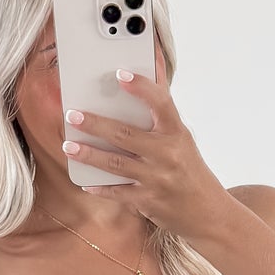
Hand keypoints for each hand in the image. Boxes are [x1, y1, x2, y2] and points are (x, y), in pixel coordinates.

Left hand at [61, 68, 228, 239]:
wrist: (205, 211)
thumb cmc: (188, 167)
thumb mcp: (180, 136)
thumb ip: (162, 108)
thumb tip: (152, 63)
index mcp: (176, 132)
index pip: (160, 103)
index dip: (141, 87)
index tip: (120, 75)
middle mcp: (167, 154)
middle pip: (125, 135)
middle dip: (95, 125)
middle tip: (72, 115)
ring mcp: (156, 179)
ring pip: (116, 164)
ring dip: (89, 155)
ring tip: (69, 146)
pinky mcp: (148, 201)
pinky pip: (118, 193)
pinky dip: (100, 188)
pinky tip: (86, 182)